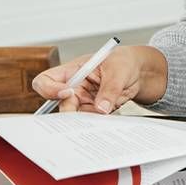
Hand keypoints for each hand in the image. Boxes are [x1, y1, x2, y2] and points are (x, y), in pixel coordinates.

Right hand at [31, 45, 167, 113]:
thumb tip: (101, 109)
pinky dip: (97, 123)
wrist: (139, 72)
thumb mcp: (118, 70)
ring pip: (75, 117)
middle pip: (60, 104)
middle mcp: (74, 87)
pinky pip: (90, 121)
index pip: (46, 81)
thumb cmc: (124, 61)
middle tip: (88, 113)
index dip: (49, 89)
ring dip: (87, 119)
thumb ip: (109, 89)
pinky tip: (108, 119)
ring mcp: (83, 101)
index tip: (67, 93)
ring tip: (104, 113)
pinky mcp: (94, 111)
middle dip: (70, 112)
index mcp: (72, 71)